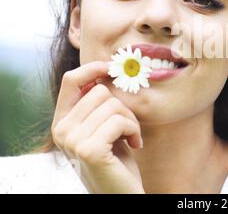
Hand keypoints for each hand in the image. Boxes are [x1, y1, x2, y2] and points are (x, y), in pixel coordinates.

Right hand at [51, 61, 144, 193]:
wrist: (121, 190)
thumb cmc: (116, 157)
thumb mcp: (103, 126)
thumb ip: (97, 104)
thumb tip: (103, 70)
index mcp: (63, 121)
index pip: (70, 81)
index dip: (91, 68)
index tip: (110, 68)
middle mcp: (62, 130)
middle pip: (100, 91)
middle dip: (123, 107)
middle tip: (128, 127)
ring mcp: (73, 140)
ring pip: (113, 105)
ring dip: (131, 120)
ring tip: (131, 138)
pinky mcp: (89, 149)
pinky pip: (120, 121)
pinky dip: (134, 130)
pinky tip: (134, 144)